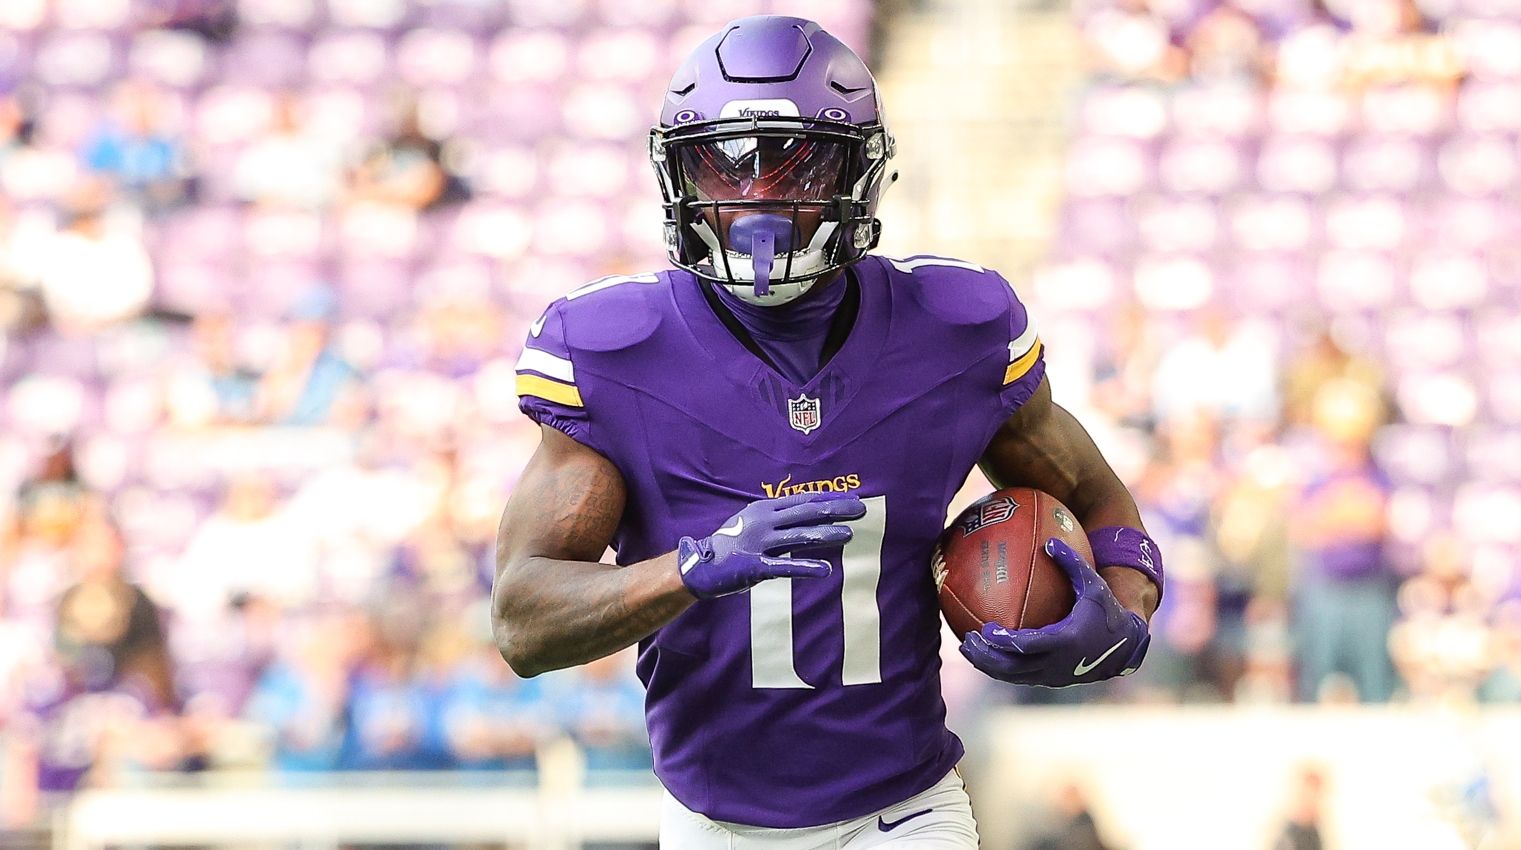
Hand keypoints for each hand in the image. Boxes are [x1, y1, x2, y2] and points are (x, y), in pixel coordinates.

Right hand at [676, 492, 865, 599]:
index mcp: (764, 509)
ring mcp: (760, 543)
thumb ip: (778, 518)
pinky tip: (826, 569)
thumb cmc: (731, 543)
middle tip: (861, 509)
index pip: (803, 500)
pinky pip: (786, 567)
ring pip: (800, 537)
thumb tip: (808, 515)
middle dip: (836, 511)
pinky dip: (807, 567)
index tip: (851, 497)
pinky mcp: (755, 566)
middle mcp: (764, 522)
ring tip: (850, 534)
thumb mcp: (752, 521)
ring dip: (827, 534)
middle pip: (806, 513)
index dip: (829, 498)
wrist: (700, 564)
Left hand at [959, 538, 1149, 686]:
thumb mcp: (1093, 583)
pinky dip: (1001, 669)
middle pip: (1014, 667)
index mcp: (1067, 640)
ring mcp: (1055, 676)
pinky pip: (1021, 677)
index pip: (1029, 645)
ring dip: (990, 665)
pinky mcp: (1052, 681)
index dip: (1004, 641)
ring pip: (1015, 677)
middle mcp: (1059, 664)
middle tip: (966, 641)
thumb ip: (1071, 562)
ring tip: (968, 649)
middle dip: (987, 657)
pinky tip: (986, 654)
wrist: (1125, 645)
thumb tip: (1049, 541)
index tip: (986, 629)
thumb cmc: (1106, 609)